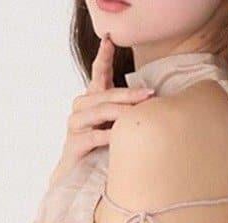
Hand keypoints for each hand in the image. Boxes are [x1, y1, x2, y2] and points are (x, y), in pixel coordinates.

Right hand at [49, 34, 152, 187]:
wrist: (77, 178)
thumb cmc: (100, 150)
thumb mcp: (115, 126)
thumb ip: (127, 112)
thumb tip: (153, 100)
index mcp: (91, 100)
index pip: (98, 73)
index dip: (103, 56)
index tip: (109, 39)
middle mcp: (81, 108)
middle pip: (105, 94)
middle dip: (129, 93)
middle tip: (150, 93)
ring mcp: (75, 125)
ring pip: (99, 111)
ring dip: (121, 112)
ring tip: (138, 114)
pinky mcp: (74, 144)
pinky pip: (93, 136)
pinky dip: (107, 135)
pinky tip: (119, 136)